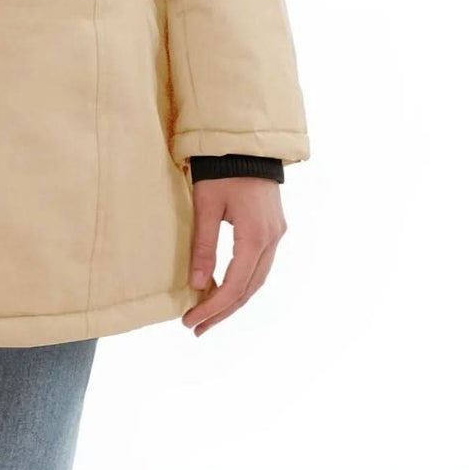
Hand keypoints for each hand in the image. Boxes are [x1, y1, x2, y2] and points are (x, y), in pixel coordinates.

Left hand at [181, 176, 286, 336]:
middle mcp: (272, 239)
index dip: (213, 307)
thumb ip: (204, 246)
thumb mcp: (206, 205)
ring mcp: (277, 235)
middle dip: (223, 311)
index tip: (191, 321)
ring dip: (234, 300)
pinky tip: (226, 289)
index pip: (235, 285)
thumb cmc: (221, 169)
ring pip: (257, 280)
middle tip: (197, 328)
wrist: (245, 142)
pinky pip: (260, 265)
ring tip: (208, 316)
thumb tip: (199, 284)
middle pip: (249, 289)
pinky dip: (243, 282)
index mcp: (256, 236)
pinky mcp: (274, 228)